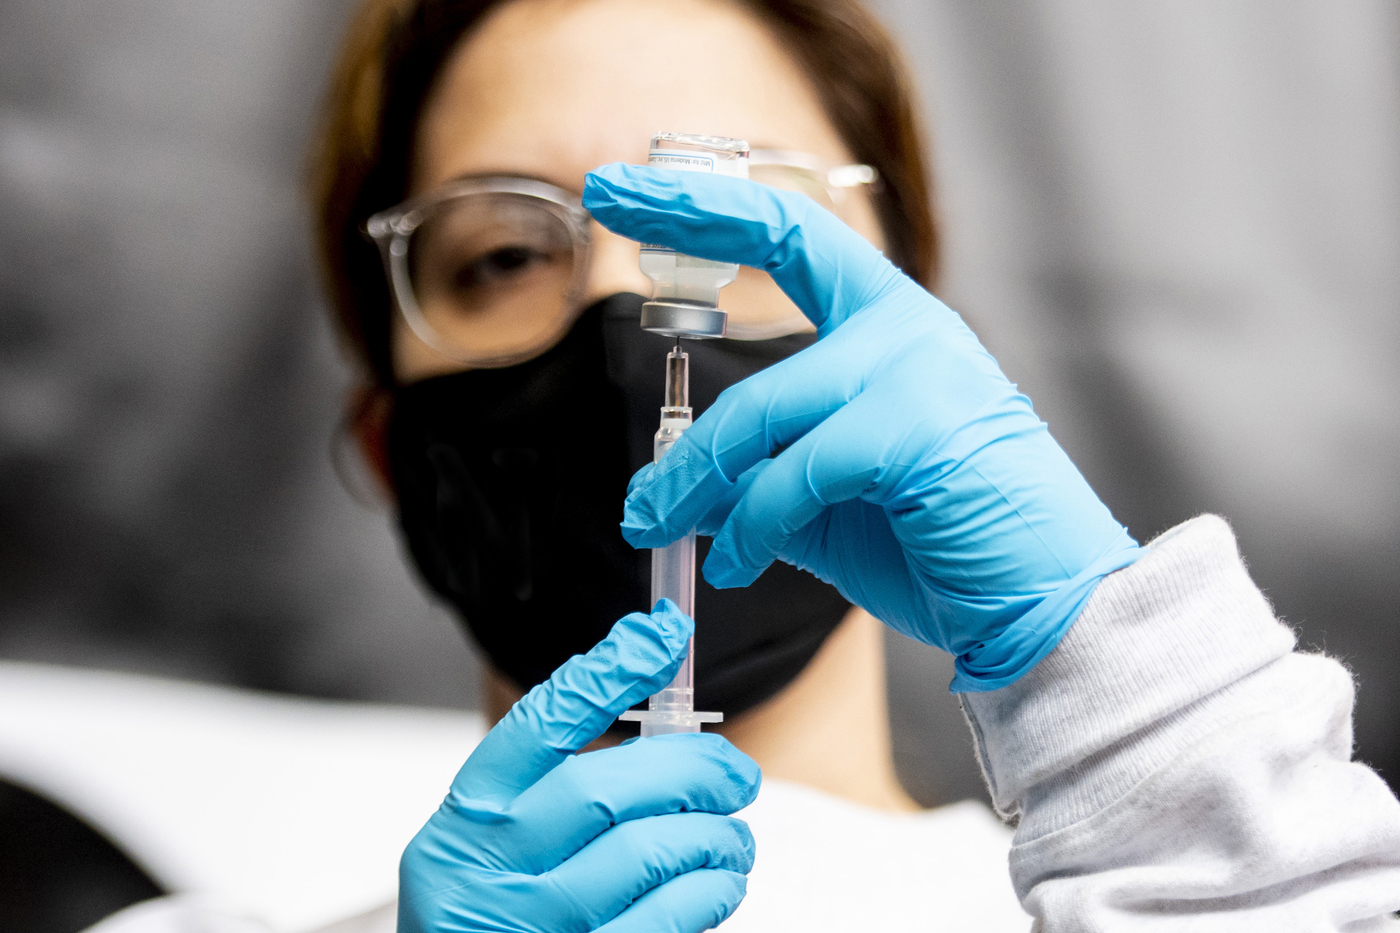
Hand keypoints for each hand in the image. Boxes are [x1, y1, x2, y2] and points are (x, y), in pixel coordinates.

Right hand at [399, 600, 759, 932]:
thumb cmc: (490, 911)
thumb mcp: (494, 841)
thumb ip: (555, 789)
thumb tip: (661, 725)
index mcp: (469, 816)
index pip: (539, 724)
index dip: (606, 673)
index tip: (662, 637)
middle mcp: (491, 866)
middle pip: (604, 788)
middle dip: (689, 770)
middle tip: (735, 772)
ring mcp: (533, 923)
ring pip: (646, 853)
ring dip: (713, 836)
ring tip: (733, 837)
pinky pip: (666, 919)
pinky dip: (710, 890)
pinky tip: (721, 881)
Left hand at [583, 164, 1140, 691]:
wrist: (1046, 611)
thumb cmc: (944, 546)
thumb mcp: (828, 505)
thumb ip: (760, 479)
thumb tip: (677, 485)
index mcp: (892, 327)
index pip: (792, 232)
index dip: (708, 203)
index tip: (628, 189)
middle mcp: (908, 328)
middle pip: (768, 285)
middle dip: (681, 266)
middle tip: (614, 349)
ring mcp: (917, 370)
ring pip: (760, 409)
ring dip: (691, 482)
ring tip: (656, 529)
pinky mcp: (915, 429)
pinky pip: (792, 474)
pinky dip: (751, 529)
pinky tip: (735, 567)